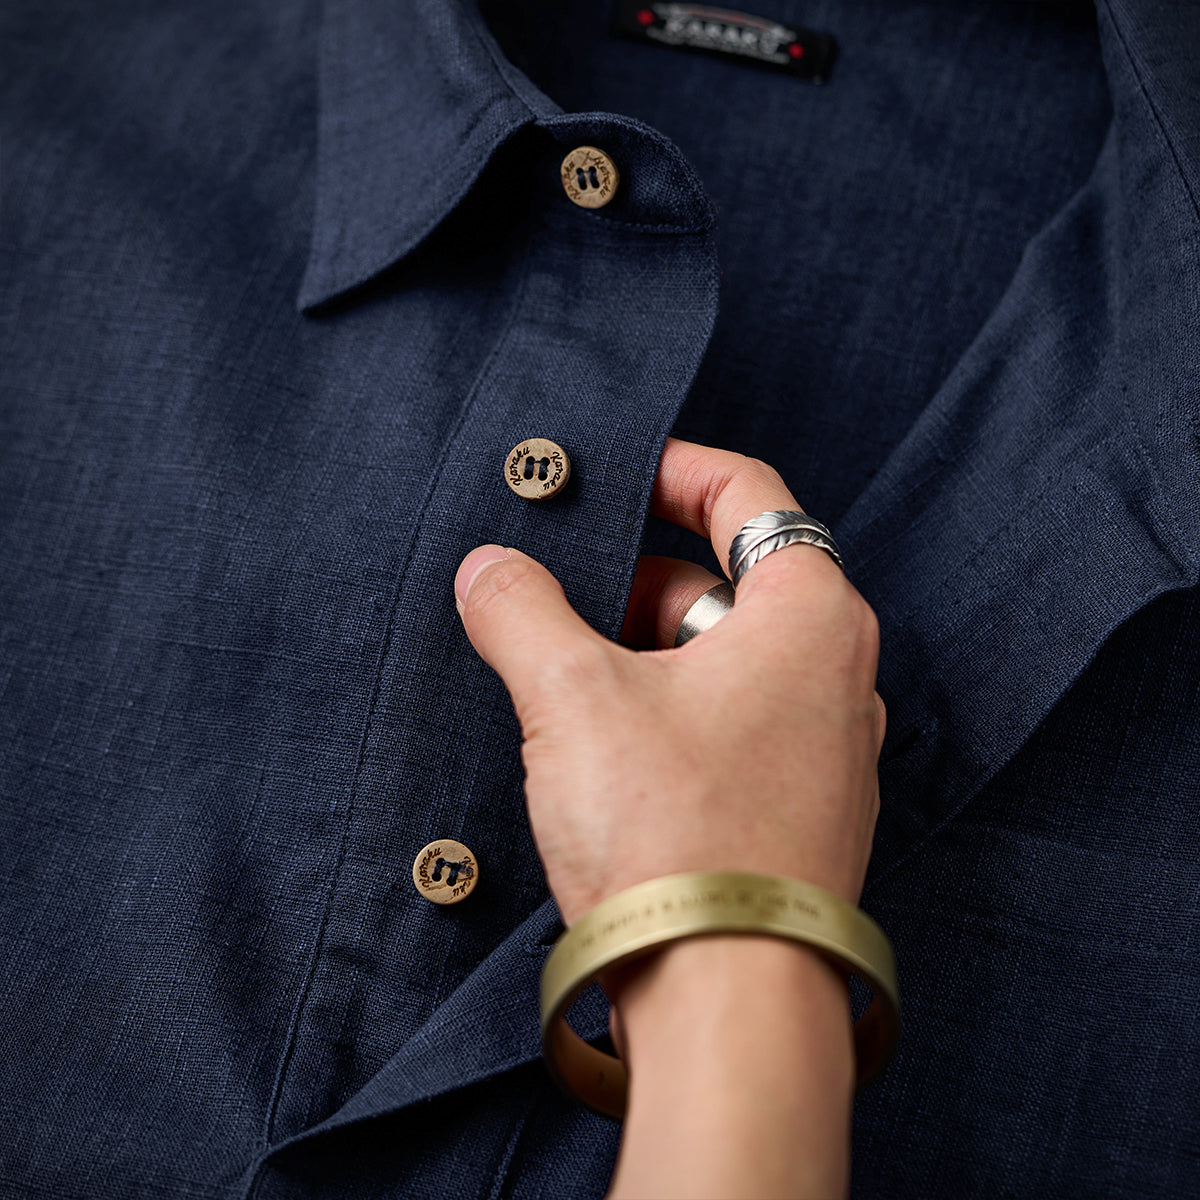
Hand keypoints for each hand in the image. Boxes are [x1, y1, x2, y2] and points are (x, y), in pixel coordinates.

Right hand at [454, 437, 884, 924]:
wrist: (728, 1000)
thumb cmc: (677, 834)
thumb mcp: (572, 697)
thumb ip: (521, 613)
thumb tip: (488, 570)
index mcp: (810, 617)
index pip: (751, 496)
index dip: (676, 470)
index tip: (621, 474)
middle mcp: (839, 676)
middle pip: (728, 584)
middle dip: (637, 585)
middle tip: (561, 603)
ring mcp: (827, 751)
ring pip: (724, 663)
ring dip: (646, 659)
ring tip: (569, 688)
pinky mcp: (799, 812)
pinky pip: (731, 730)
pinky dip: (671, 719)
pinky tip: (609, 758)